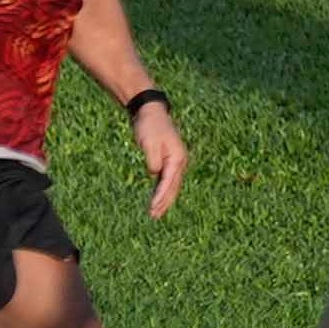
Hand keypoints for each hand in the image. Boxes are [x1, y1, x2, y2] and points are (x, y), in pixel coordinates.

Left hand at [132, 99, 188, 217]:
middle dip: (164, 203)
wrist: (150, 111)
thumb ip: (153, 160)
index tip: (153, 209)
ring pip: (171, 185)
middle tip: (154, 216)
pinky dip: (162, 190)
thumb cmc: (149, 125)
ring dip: (164, 199)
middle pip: (173, 187)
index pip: (168, 182)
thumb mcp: (149, 143)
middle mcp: (180, 161)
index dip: (161, 197)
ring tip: (155, 213)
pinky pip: (167, 180)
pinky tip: (156, 199)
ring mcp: (175, 161)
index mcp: (177, 157)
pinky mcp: (168, 160)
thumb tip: (155, 174)